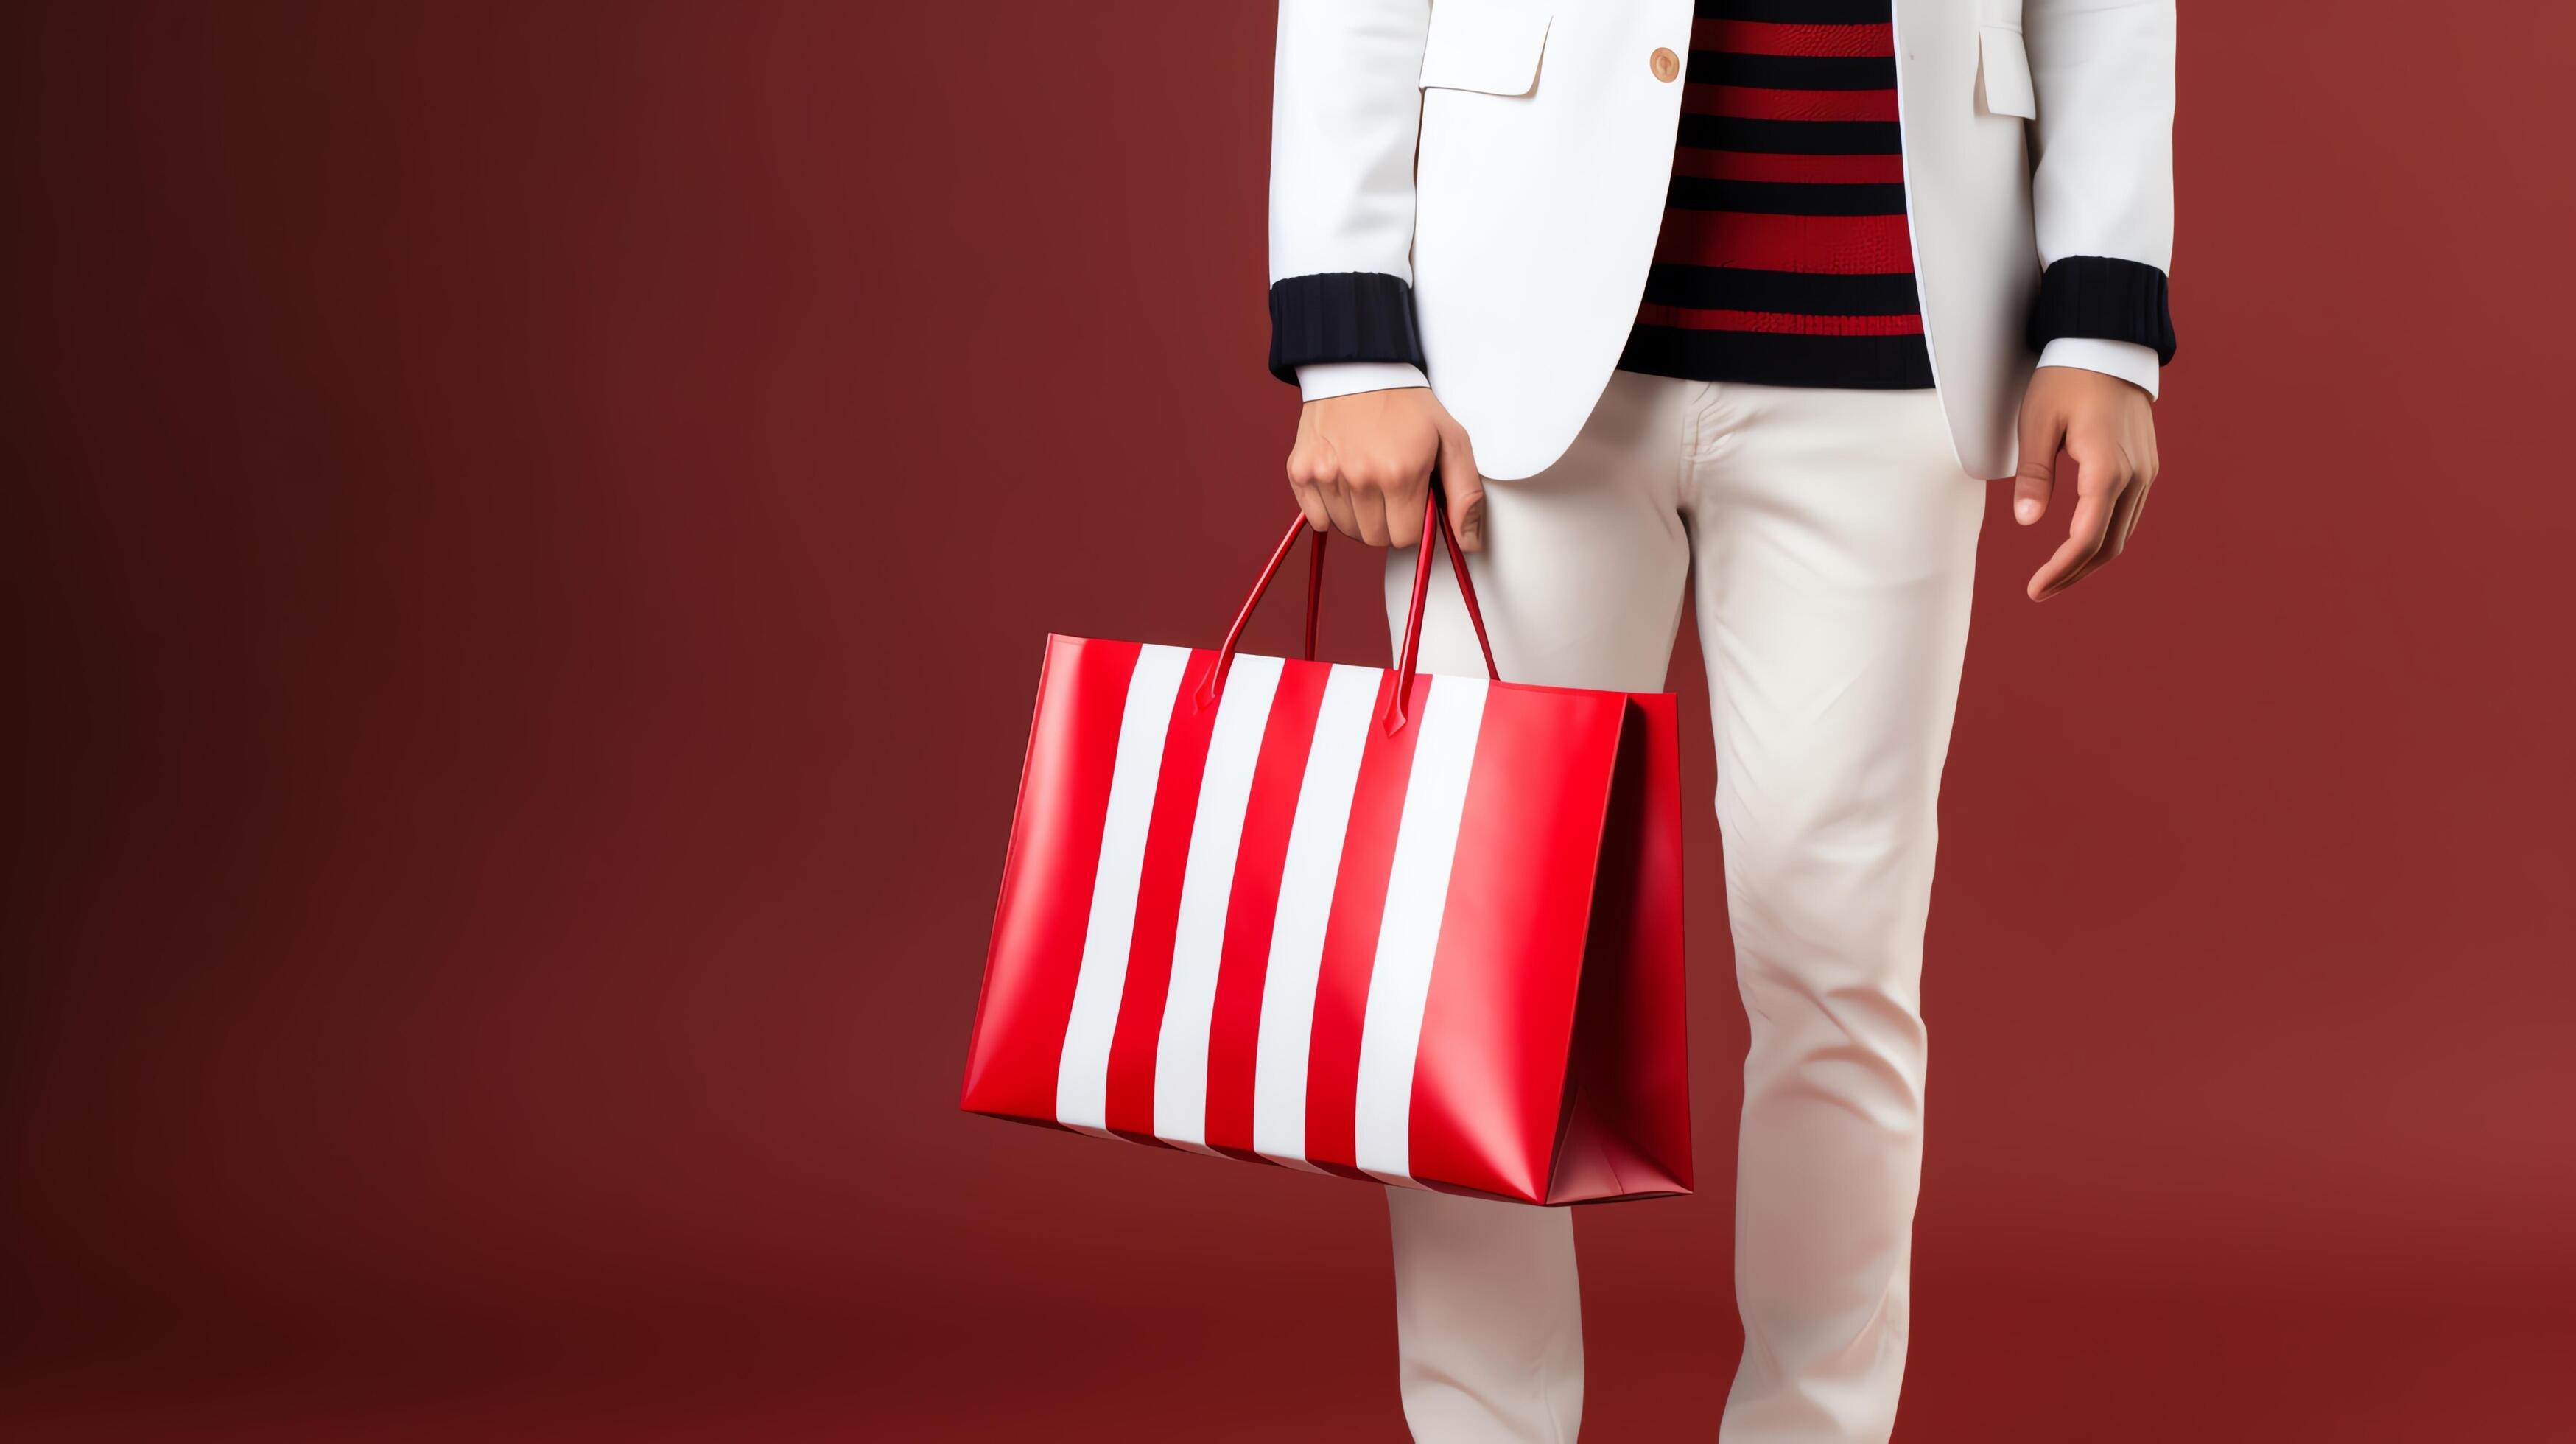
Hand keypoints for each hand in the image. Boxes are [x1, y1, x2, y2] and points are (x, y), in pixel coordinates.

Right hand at [1286, 386, 1484, 551]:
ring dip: (1360, 516)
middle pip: (1376, 538)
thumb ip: (1465, 493)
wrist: (1358, 368)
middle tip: (1391, 489)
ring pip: (1347, 530)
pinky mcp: (1301, 471)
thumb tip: (1468, 543)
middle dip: (1388, 522)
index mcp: (1400, 474)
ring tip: (1367, 481)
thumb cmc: (1406, 404)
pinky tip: (1342, 484)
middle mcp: (1361, 478)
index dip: (1414, 522)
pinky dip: (1327, 510)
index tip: (1413, 499)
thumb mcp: (1451, 439)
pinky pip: (1315, 518)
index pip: (1406, 538)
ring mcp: (1327, 475)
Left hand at [2012, 365, 2159, 600]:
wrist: (2108, 344)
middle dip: (2074, 573)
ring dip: (2091, 560)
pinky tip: (2081, 544)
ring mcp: (2146, 471)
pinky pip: (2130, 513)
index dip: (2061, 569)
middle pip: (2109, 544)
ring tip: (2057, 575)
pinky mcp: (2147, 465)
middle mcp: (2135, 475)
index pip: (2086, 537)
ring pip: (2123, 533)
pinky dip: (2106, 536)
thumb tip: (2027, 521)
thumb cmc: (2065, 378)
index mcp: (2107, 468)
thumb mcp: (2037, 423)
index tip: (2035, 589)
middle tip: (2040, 590)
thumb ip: (2033, 474)